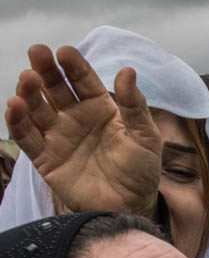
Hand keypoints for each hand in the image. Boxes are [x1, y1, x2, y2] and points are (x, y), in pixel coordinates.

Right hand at [5, 44, 161, 217]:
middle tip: (38, 52)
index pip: (83, 81)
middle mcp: (76, 118)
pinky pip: (27, 137)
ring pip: (38, 109)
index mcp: (101, 108)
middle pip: (55, 89)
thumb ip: (135, 105)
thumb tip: (128, 70)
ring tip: (27, 80)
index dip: (74, 66)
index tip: (65, 51)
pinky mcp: (46, 158)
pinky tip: (15, 105)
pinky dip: (18, 121)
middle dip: (46, 70)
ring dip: (30, 93)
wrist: (131, 206)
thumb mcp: (145, 136)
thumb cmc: (142, 170)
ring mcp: (58, 136)